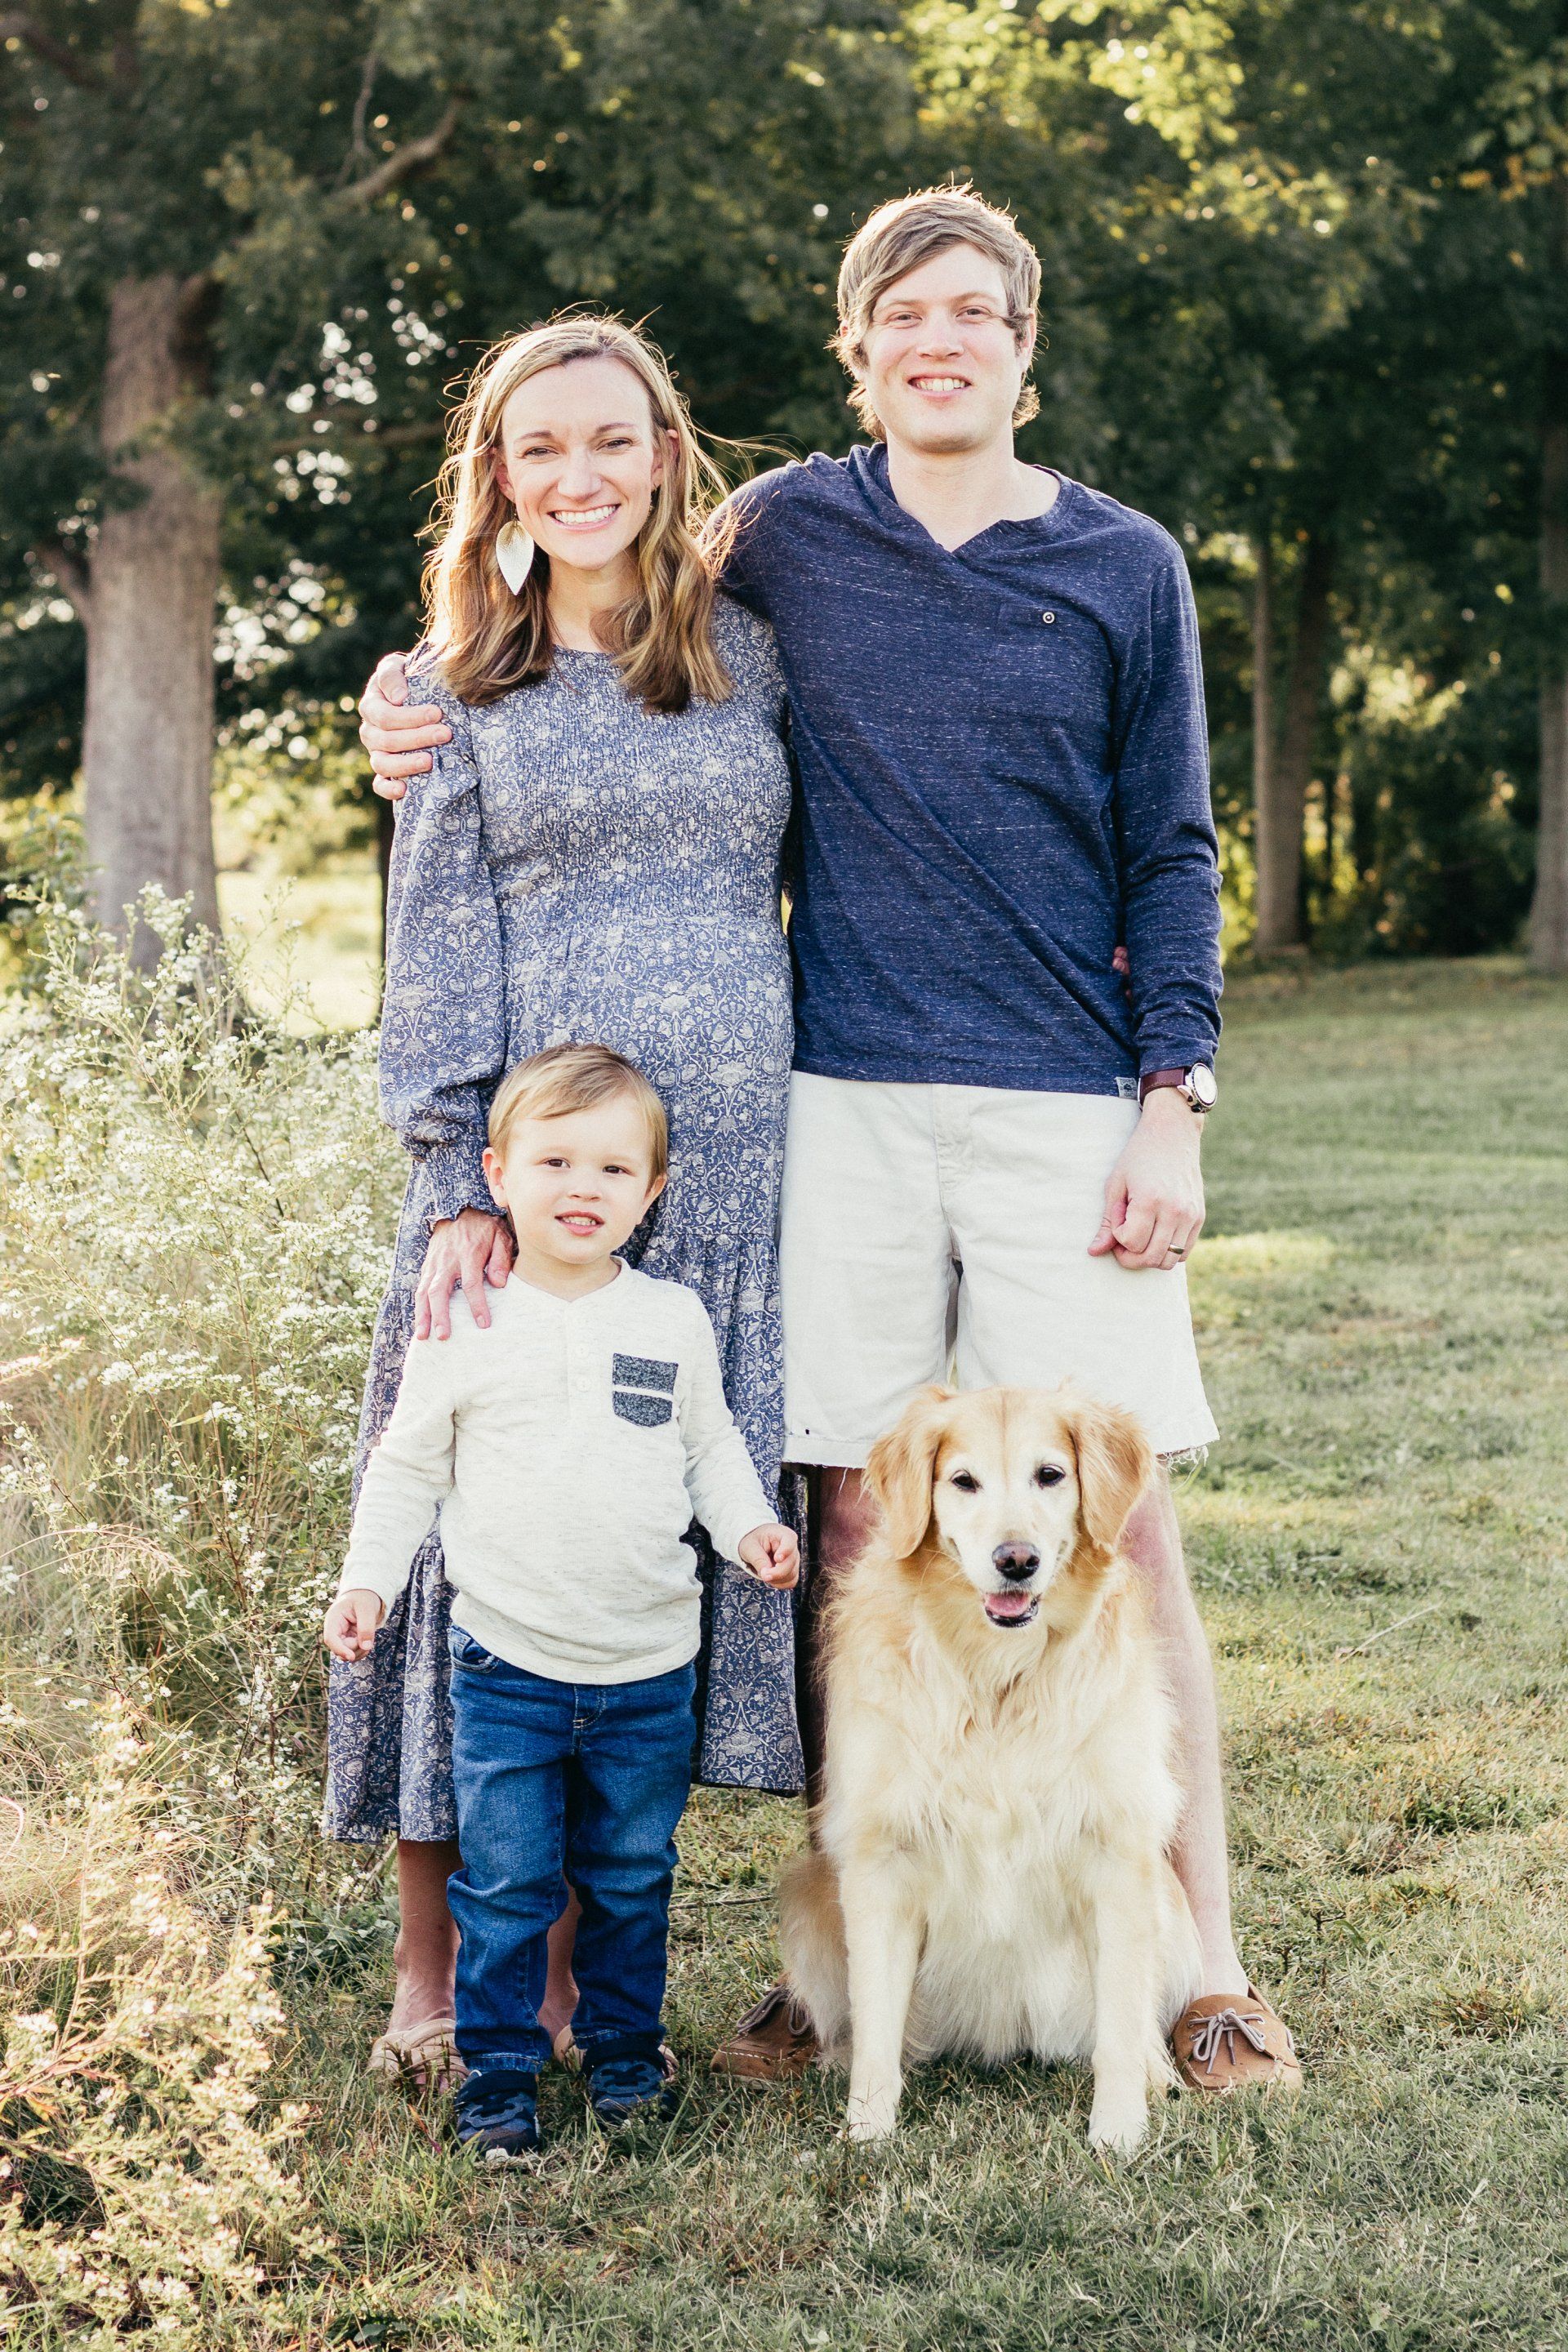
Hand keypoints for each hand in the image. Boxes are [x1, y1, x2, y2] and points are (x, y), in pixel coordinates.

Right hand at [324, 1588, 384, 1661]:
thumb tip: (366, 1647)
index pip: (330, 1638)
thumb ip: (366, 1626)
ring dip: (359, 1652)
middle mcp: (335, 1630)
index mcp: (333, 1619)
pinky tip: (368, 1642)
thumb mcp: (366, 1608)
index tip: (351, 1657)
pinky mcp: (349, 1641)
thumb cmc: (363, 1598)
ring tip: (369, 1638)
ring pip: (346, 1654)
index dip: (339, 1649)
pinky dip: (362, 1651)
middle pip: (339, 1649)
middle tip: (368, 1639)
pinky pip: (353, 1653)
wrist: (365, 1595)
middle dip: (355, 1648)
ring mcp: (341, 1637)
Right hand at [358, 651, 451, 799]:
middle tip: (445, 734)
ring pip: (382, 764)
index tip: (438, 713)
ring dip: (406, 765)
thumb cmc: (408, 679)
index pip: (385, 716)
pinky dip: (388, 789)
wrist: (415, 695)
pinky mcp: (384, 771)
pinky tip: (405, 790)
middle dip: (418, 738)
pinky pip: (379, 785)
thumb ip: (392, 676)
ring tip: (430, 761)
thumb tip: (400, 697)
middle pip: (387, 740)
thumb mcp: (397, 667)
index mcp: (371, 706)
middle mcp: (370, 731)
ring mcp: (376, 752)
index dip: (410, 717)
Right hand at [415, 1210, 514, 1339]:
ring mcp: (433, 1264)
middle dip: (440, 1315)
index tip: (483, 1324)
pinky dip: (418, 1307)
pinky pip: (419, 1288)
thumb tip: (499, 1284)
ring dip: (422, 1315)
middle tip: (443, 1336)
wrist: (458, 1209)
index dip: (477, 1305)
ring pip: (423, 1292)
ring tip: (422, 1337)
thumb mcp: (500, 1235)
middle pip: (439, 1291)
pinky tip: (420, 1324)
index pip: (471, 1283)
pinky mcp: (427, 1266)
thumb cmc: (483, 1226)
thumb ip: (501, 1258)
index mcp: (467, 1253)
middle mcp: (447, 1260)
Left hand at [737, 1523, 800, 1589]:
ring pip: (792, 1575)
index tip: (777, 1559)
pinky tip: (771, 1579)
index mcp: (783, 1534)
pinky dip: (780, 1584)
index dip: (785, 1552)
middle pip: (791, 1563)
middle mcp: (792, 1547)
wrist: (755, 1544)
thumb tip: (767, 1575)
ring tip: (764, 1574)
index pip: (790, 1542)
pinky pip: (791, 1582)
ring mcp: (794, 1560)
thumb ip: (758, 1559)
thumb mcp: (750, 1546)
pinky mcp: (792, 1570)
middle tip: (763, 1574)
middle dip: (776, 1573)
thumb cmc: (753, 1540)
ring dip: (777, 1579)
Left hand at [1088, 1089, 1204, 1270]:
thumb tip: (1094, 1252)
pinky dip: (1168, 1251)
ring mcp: (1190, 1215)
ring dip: (1150, 1257)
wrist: (1172, 1133)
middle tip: (1123, 1238)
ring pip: (1169, 1261)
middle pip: (1151, 1257)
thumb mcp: (1116, 1184)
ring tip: (1140, 1236)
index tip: (1118, 1216)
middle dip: (1131, 1256)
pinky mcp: (1199, 1217)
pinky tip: (1156, 1234)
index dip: (1118, 1236)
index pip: (1132, 1243)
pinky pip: (1184, 1252)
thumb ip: (1107, 1221)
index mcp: (1150, 1200)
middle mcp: (1175, 1211)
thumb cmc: (1138, 1156)